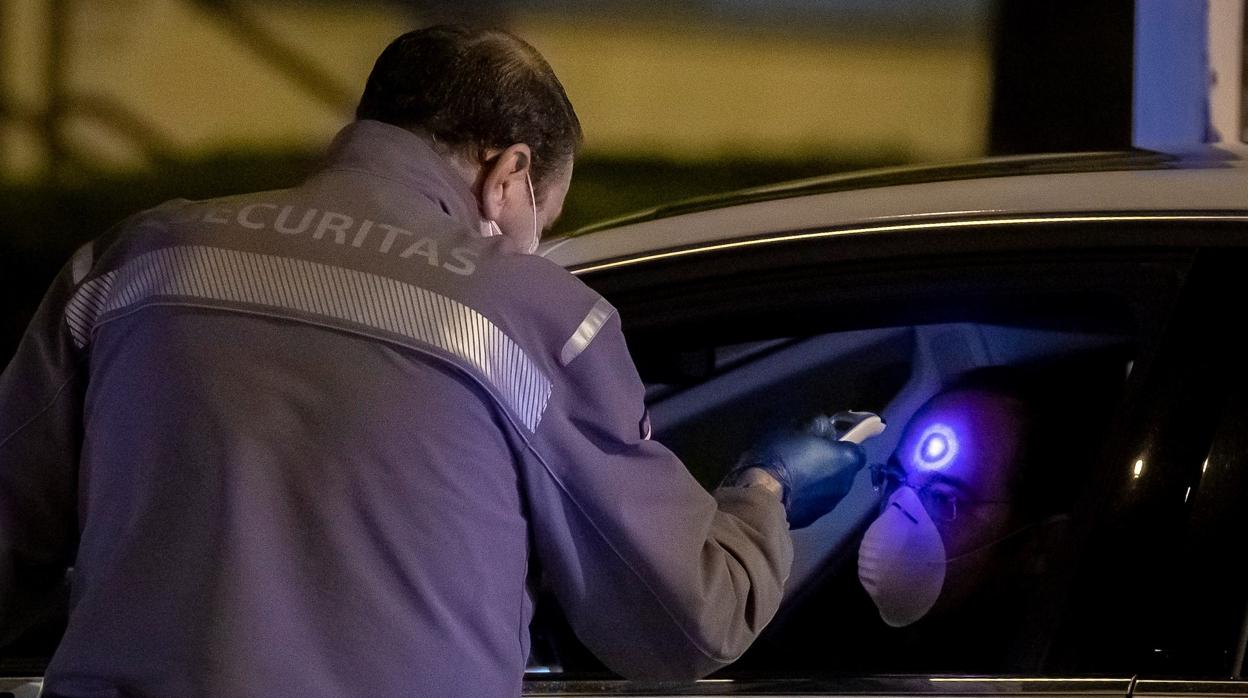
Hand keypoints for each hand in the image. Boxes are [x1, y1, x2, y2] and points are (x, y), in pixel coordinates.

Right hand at [724, 425, 866, 528]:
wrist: (763, 494)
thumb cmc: (782, 456)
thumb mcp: (796, 428)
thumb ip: (817, 426)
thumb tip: (825, 429)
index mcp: (847, 460)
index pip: (858, 449)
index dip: (842, 445)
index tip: (826, 442)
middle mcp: (845, 484)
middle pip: (844, 471)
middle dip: (831, 464)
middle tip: (808, 456)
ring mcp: (830, 505)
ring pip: (830, 488)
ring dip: (819, 481)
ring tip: (796, 475)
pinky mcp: (813, 518)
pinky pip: (815, 502)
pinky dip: (807, 496)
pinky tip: (789, 491)